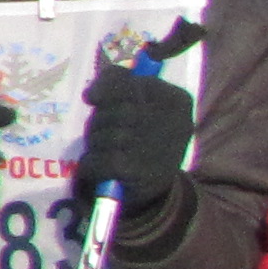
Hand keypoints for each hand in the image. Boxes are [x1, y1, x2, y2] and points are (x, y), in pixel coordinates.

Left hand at [74, 60, 195, 221]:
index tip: (90, 98)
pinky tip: (95, 167)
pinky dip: (90, 163)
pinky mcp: (139, 172)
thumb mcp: (143, 107)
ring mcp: (157, 147)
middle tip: (101, 133)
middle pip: (116, 110)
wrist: (158, 188)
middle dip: (99, 120)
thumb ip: (121, 87)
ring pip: (106, 134)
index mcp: (176, 100)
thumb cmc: (145, 139)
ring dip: (95, 143)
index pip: (131, 81)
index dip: (104, 86)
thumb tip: (91, 94)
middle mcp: (173, 122)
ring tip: (103, 151)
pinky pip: (99, 160)